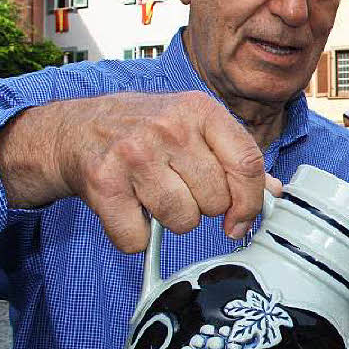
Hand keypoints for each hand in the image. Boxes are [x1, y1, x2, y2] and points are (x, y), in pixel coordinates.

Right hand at [0, 91, 277, 252]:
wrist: (74, 129)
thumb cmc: (144, 130)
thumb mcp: (194, 126)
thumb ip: (235, 157)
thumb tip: (275, 193)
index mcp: (200, 110)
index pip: (247, 164)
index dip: (250, 203)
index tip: (240, 222)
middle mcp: (169, 127)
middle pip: (216, 200)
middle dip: (203, 208)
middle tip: (179, 190)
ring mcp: (134, 154)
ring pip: (183, 221)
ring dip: (171, 221)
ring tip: (154, 196)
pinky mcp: (102, 182)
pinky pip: (138, 239)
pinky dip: (134, 236)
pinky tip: (127, 209)